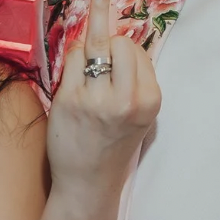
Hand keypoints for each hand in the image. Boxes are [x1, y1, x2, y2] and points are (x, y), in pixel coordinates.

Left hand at [47, 0, 161, 197]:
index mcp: (150, 100)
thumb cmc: (114, 145)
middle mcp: (126, 99)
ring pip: (93, 44)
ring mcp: (96, 99)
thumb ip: (137, 80)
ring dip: (88, 50)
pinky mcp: (69, 100)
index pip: (139, 51)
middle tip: (101, 61)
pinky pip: (71, 58)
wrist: (88, 182)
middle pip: (119, 42)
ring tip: (87, 69)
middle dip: (109, 43)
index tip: (118, 63)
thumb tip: (119, 36)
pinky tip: (74, 79)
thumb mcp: (141, 115)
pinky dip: (72, 60)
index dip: (126, 52)